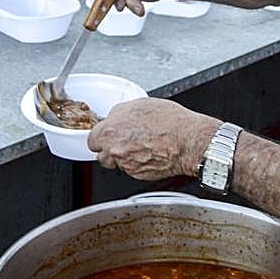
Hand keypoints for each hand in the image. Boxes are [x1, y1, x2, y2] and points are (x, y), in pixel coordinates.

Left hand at [88, 98, 217, 179]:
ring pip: (115, 163)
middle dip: (109, 148)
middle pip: (100, 153)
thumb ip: (121, 114)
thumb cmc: (169, 121)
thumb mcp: (140, 104)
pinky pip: (130, 170)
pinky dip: (136, 164)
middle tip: (122, 142)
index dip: (102, 136)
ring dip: (121, 158)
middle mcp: (114, 148)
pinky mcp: (136, 174)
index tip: (108, 135)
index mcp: (110, 129)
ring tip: (137, 148)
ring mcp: (125, 163)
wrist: (187, 141)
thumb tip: (118, 117)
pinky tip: (148, 154)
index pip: (93, 138)